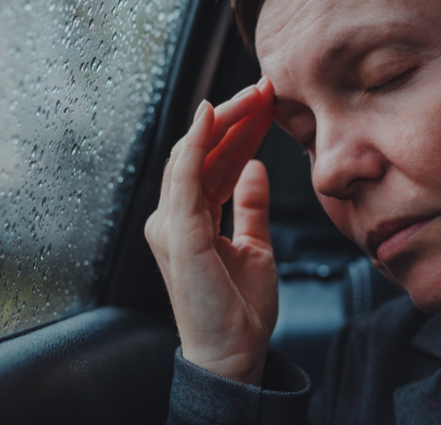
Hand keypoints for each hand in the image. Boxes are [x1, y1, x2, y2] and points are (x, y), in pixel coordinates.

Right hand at [145, 77, 276, 385]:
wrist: (234, 353)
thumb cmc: (239, 306)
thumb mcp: (255, 245)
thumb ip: (250, 206)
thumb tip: (257, 168)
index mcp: (193, 218)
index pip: (215, 162)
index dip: (240, 131)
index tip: (269, 104)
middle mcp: (175, 216)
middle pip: (203, 153)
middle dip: (234, 117)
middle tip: (265, 89)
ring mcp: (171, 223)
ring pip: (194, 156)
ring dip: (223, 120)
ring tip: (253, 94)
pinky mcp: (177, 233)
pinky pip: (184, 178)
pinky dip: (195, 144)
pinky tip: (211, 116)